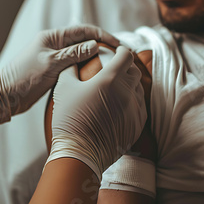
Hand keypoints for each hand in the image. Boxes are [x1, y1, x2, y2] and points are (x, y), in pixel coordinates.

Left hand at [0, 25, 119, 132]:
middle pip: (84, 41)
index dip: (102, 35)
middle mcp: (55, 45)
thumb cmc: (23, 77)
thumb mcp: (50, 64)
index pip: (83, 31)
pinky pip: (74, 66)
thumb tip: (94, 45)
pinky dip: (86, 68)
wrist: (5, 95)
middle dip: (102, 46)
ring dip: (95, 57)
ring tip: (111, 65)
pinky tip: (96, 75)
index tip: (118, 44)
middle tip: (119, 55)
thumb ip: (72, 54)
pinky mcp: (54, 71)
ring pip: (80, 54)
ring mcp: (54, 58)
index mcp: (52, 37)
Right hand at [46, 46, 146, 179]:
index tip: (116, 52)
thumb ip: (71, 68)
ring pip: (139, 89)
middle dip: (126, 67)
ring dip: (130, 85)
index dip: (121, 51)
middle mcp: (127, 92)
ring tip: (117, 88)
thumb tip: (74, 59)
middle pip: (134, 71)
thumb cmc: (69, 119)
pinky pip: (140, 107)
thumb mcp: (64, 88)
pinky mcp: (138, 124)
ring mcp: (135, 109)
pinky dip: (132, 102)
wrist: (79, 153)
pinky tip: (121, 106)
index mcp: (110, 79)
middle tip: (116, 68)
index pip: (125, 56)